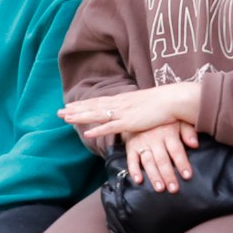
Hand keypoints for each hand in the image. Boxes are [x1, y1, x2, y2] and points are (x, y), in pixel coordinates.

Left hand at [60, 81, 199, 142]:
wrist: (174, 100)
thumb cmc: (163, 103)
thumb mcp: (144, 105)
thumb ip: (134, 108)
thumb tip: (131, 112)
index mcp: (122, 100)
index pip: (98, 101)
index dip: (82, 105)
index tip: (69, 106)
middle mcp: (119, 104)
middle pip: (92, 107)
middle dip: (75, 110)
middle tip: (58, 112)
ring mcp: (123, 113)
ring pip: (96, 115)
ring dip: (80, 117)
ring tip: (65, 118)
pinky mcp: (130, 122)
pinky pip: (110, 127)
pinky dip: (98, 129)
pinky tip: (87, 132)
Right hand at [119, 121, 198, 191]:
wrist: (140, 111)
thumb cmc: (164, 120)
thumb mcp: (178, 121)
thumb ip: (188, 132)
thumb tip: (195, 144)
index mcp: (168, 133)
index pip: (176, 150)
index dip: (182, 163)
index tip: (187, 176)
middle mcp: (154, 139)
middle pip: (162, 159)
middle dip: (168, 175)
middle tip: (174, 189)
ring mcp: (141, 143)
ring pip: (148, 162)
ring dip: (153, 176)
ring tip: (160, 188)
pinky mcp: (130, 146)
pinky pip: (131, 159)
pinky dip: (133, 170)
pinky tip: (138, 180)